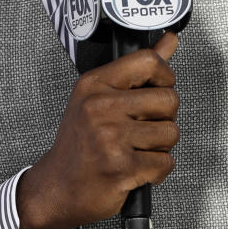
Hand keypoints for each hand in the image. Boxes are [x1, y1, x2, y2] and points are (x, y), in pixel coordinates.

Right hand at [15, 32, 179, 228]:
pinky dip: (157, 170)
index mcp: (95, 84)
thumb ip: (139, 69)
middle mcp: (100, 107)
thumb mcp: (100, 97)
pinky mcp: (121, 167)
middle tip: (142, 129)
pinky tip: (136, 168)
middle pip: (169, 99)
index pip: (149, 62)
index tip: (158, 89)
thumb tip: (169, 40)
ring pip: (171, 133)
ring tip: (136, 149)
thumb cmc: (80, 144)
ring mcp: (110, 138)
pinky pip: (165, 162)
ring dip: (161, 146)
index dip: (165, 76)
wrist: (56, 188)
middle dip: (164, 118)